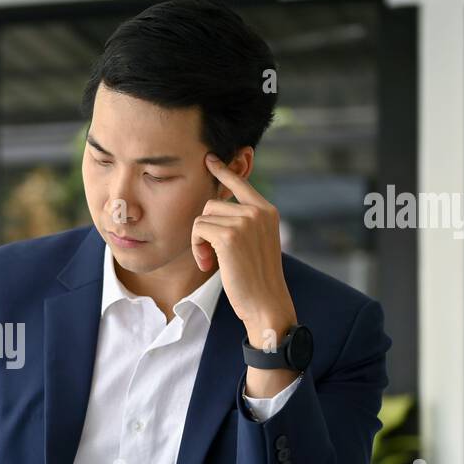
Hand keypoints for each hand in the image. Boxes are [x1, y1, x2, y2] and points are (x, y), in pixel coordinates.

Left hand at [194, 153, 298, 396]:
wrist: (266, 304)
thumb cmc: (255, 280)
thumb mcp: (254, 244)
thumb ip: (242, 224)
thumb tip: (215, 208)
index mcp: (267, 212)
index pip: (241, 183)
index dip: (223, 171)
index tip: (210, 159)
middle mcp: (258, 211)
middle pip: (211, 204)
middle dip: (204, 230)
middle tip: (210, 255)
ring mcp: (246, 221)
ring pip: (202, 217)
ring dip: (199, 241)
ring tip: (210, 261)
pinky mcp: (230, 235)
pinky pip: (198, 229)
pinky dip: (197, 248)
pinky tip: (207, 264)